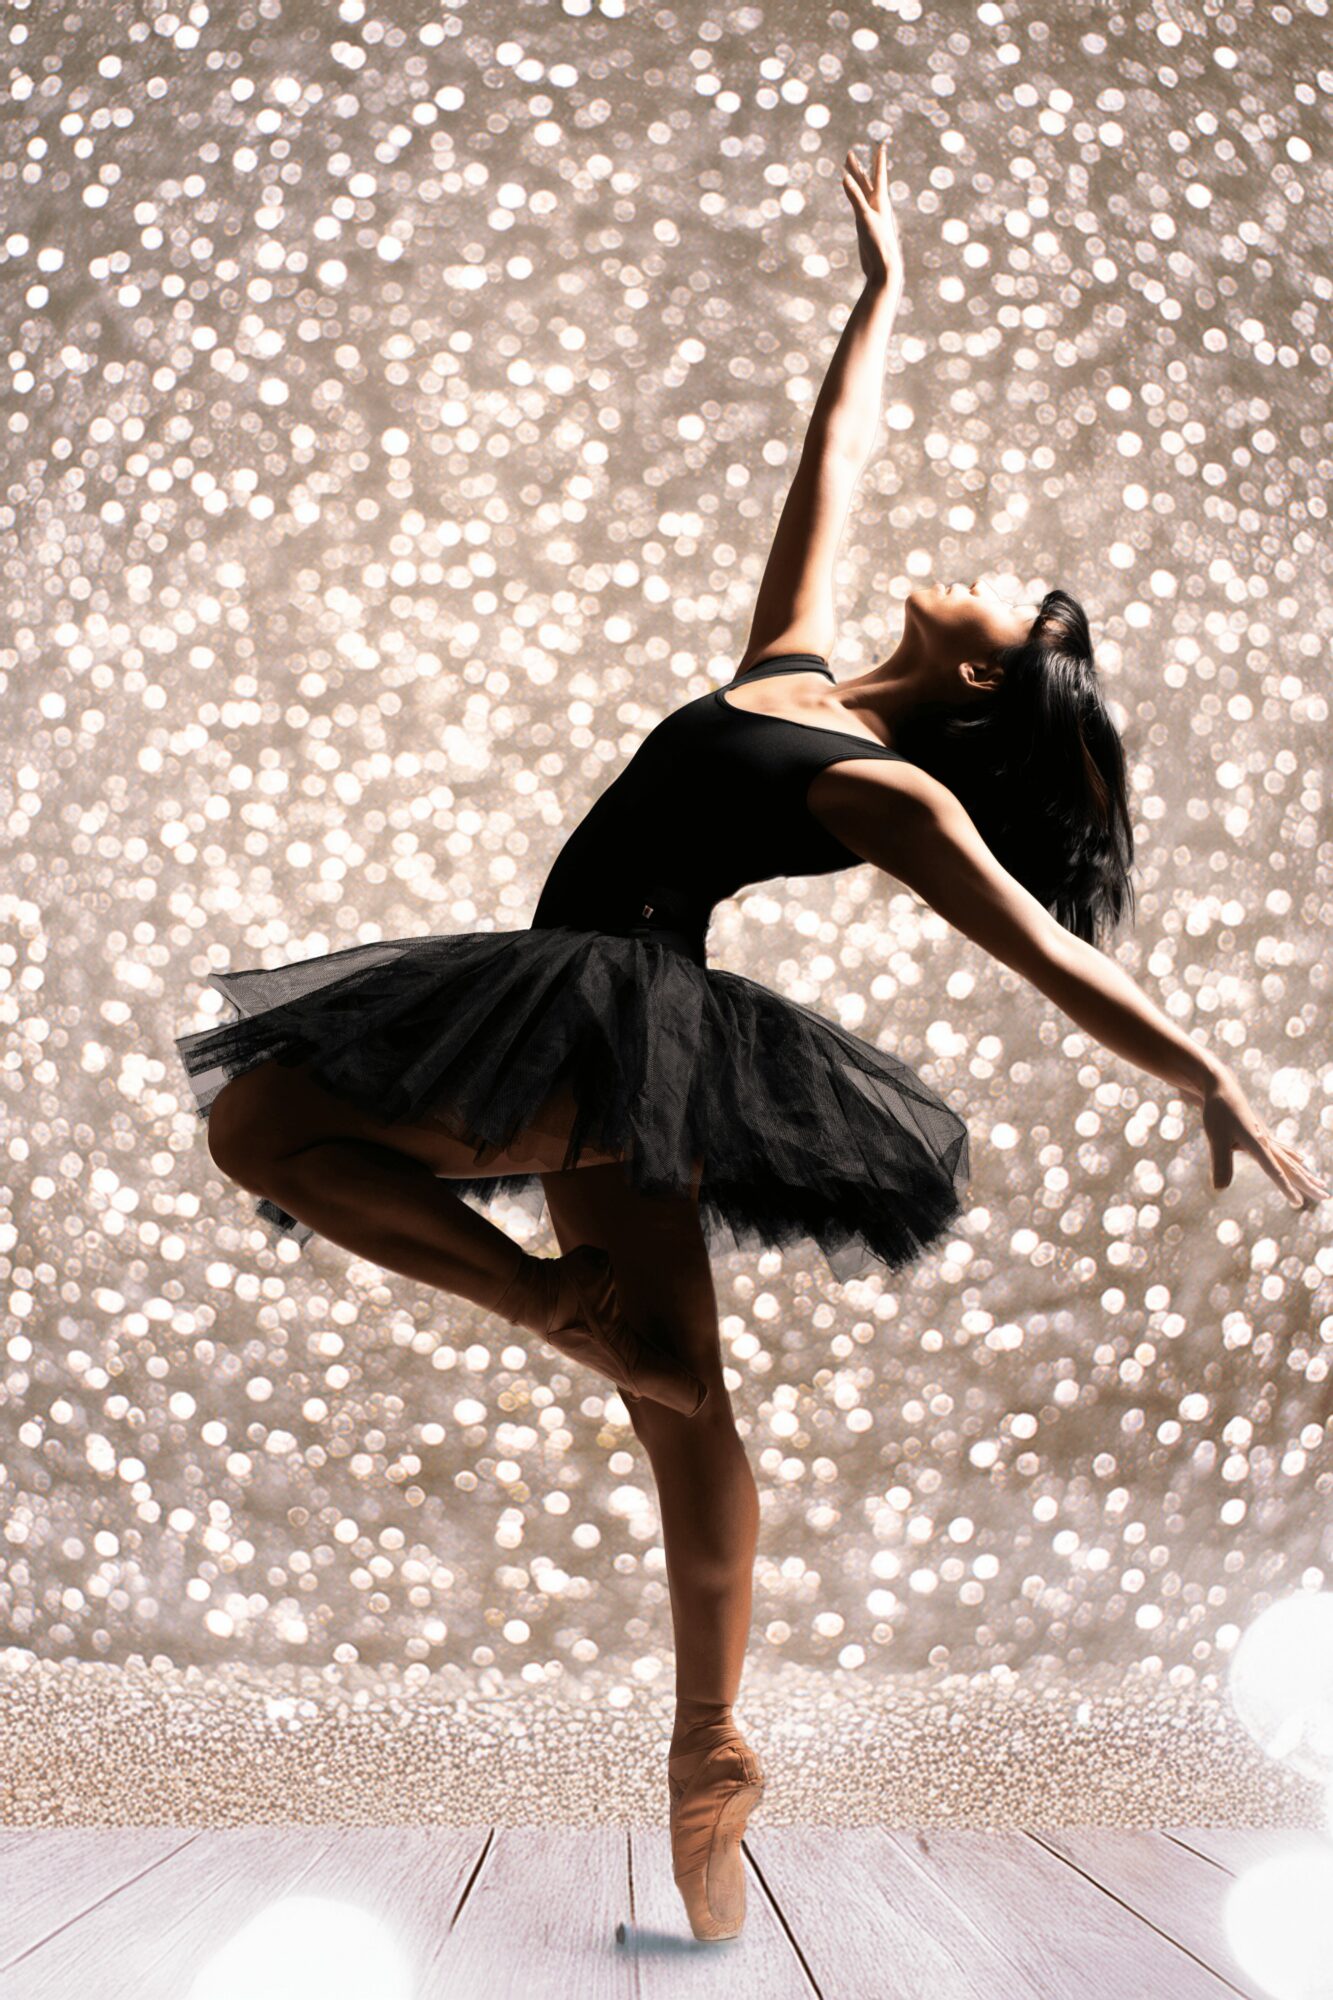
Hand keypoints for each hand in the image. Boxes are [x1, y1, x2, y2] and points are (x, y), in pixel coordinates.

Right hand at [842, 139, 902, 288]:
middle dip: (858, 167)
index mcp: (880, 200)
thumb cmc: (877, 242)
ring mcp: (870, 215)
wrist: (882, 265)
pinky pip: (858, 205)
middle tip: (849, 154)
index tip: (881, 144)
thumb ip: (855, 197)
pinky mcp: (865, 225)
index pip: (879, 174)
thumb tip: (845, 177)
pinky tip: (853, 196)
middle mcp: (876, 205)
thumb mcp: (864, 217)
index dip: (879, 159)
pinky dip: (853, 197)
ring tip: (848, 170)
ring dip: (855, 181)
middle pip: (866, 181)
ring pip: (861, 192)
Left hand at [1199, 1067, 1328, 1211]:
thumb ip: (1221, 1164)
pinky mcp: (1261, 1132)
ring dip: (1305, 1173)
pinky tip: (1301, 1159)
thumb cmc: (1218, 1111)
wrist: (1221, 1085)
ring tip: (1320, 1183)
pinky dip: (1293, 1157)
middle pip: (1292, 1167)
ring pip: (1290, 1159)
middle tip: (1326, 1197)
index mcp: (1260, 1145)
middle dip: (1308, 1184)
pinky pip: (1283, 1149)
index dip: (1286, 1188)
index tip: (1299, 1203)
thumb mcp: (1216, 1139)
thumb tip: (1220, 1189)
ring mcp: (1266, 1136)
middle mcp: (1268, 1142)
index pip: (1276, 1172)